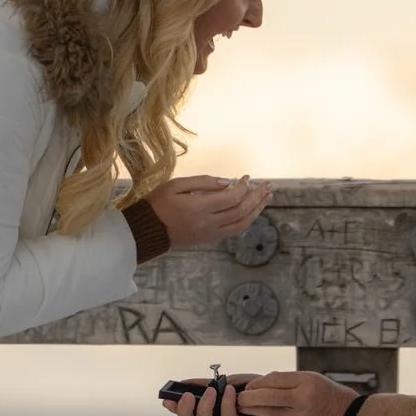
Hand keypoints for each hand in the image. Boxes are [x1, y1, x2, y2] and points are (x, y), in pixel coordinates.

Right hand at [145, 175, 272, 246]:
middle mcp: (208, 222)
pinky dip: (246, 220)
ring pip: (241, 223)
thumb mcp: (176, 185)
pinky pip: (234, 231)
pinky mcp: (209, 238)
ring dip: (256, 210)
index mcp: (199, 207)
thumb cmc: (159, 203)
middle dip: (256, 197)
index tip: (245, 177)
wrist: (149, 230)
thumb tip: (227, 182)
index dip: (243, 187)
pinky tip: (252, 211)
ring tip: (266, 198)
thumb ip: (202, 181)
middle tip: (267, 185)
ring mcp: (210, 233)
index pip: (231, 197)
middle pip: (241, 210)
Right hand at [163, 375, 283, 415]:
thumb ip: (210, 384)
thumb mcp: (231, 382)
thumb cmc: (256, 393)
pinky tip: (230, 392)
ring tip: (211, 391)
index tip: (167, 399)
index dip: (175, 408)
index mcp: (209, 411)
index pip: (186, 413)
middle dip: (185, 411)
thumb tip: (187, 382)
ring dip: (205, 407)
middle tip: (188, 396)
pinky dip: (226, 405)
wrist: (282, 404)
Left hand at [235, 371, 359, 415]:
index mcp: (307, 382)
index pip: (274, 379)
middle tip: (238, 397)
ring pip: (269, 412)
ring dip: (253, 409)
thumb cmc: (334, 398)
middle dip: (249, 397)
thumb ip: (293, 381)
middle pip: (267, 396)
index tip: (249, 386)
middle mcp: (303, 398)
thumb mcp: (316, 381)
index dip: (258, 383)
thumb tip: (267, 382)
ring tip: (243, 407)